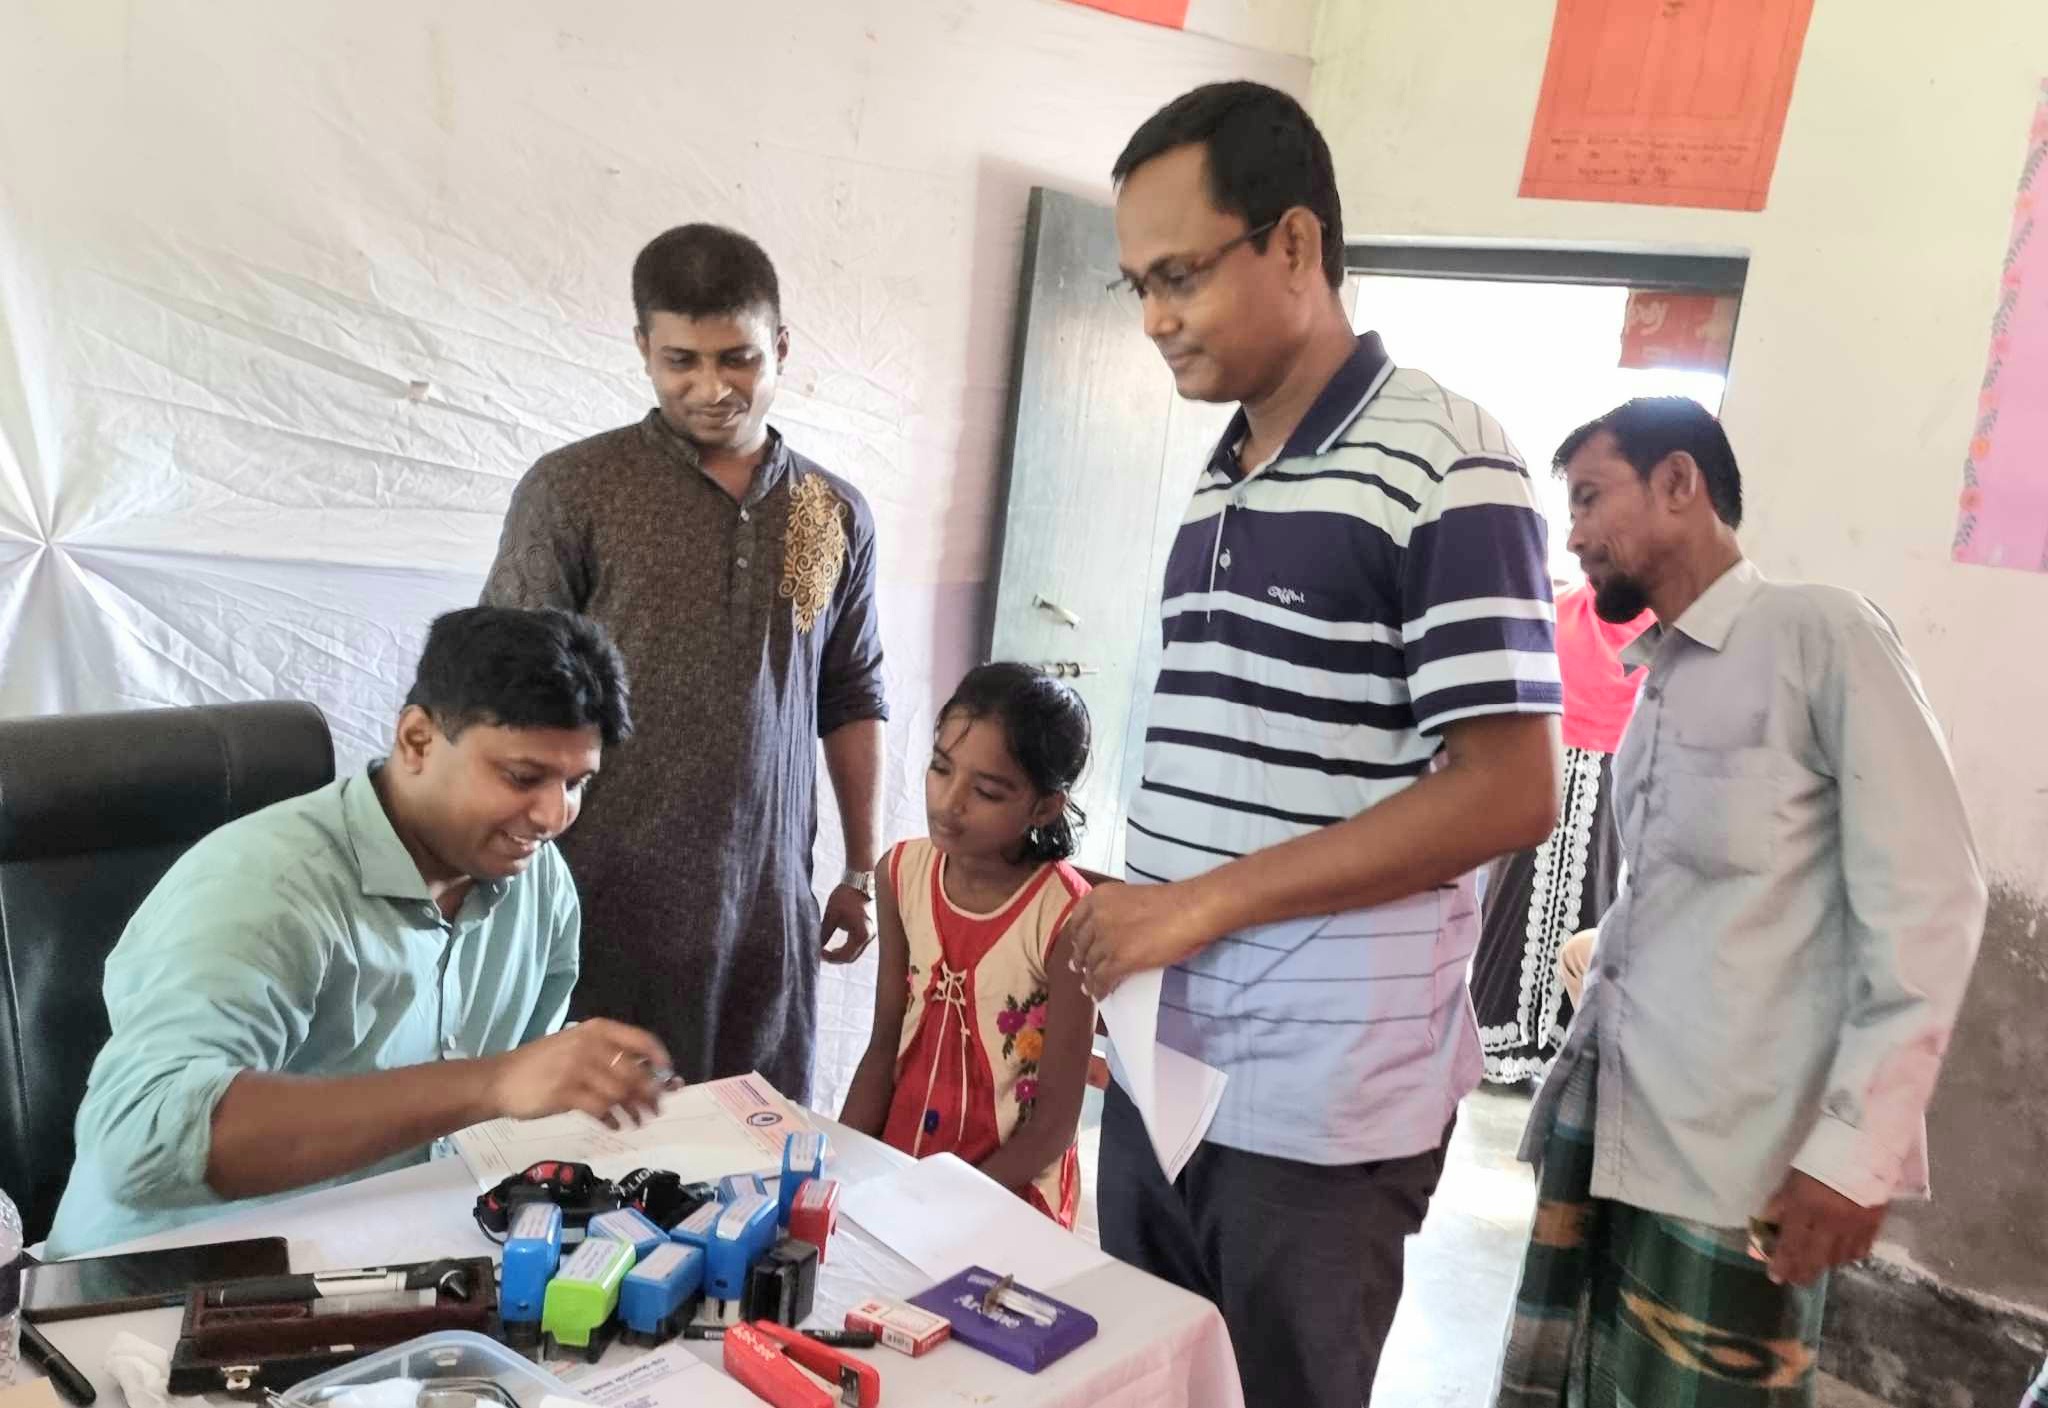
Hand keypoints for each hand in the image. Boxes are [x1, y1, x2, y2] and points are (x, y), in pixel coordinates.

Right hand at [485, 1018, 675, 1128]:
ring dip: (634, 1110)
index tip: (669, 1076)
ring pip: (620, 1092)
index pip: (641, 1040)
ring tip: (638, 1121)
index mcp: (596, 1029)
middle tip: (657, 1109)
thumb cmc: (541, 1064)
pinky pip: (601, 1109)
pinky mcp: (566, 1093)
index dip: (659, 1059)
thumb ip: (607, 1056)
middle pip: (634, 1072)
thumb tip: (646, 1073)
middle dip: (651, 1093)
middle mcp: (590, 1045)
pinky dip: (613, 1119)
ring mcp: (577, 1068)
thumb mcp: (574, 1047)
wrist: (499, 1079)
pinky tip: (615, 1125)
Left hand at [820, 884, 874, 963]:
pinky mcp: (870, 929)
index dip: (829, 957)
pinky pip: (858, 945)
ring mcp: (871, 933)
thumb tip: (815, 946)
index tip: (818, 953)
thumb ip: (824, 933)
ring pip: (855, 952)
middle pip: (851, 958)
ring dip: (841, 953)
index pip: (844, 956)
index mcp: (862, 934)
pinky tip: (837, 944)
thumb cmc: (846, 895)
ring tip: (826, 950)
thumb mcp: (831, 915)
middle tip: (821, 954)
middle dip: (835, 958)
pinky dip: (847, 947)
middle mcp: (869, 937)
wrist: (860, 880)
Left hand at [1063, 880, 1213, 998]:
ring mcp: (1107, 940)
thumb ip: (1115, 911)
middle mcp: (1097, 917)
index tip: (1077, 946)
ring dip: (1090, 978)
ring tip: (1090, 987)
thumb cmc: (1171, 902)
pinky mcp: (1119, 960)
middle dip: (1081, 959)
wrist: (1190, 910)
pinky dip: (1100, 989)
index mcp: (1099, 897)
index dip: (1076, 938)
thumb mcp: (1131, 897)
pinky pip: (1102, 979)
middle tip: (1080, 969)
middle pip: (1082, 945)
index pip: (1077, 921)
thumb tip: (1112, 931)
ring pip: (1091, 965)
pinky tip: (1101, 995)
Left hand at [1761, 1169, 1886, 1286]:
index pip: (1790, 1246)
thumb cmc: (1817, 1162)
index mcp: (1804, 1207)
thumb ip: (1773, 1214)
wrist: (1861, 1146)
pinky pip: (1859, 1251)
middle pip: (1814, 1259)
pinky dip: (1847, 1256)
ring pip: (1837, 1259)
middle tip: (1795, 1279)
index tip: (1774, 1276)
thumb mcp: (1789, 1185)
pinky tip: (1839, 1253)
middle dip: (1802, 1273)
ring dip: (1824, 1264)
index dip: (1781, 1264)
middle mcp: (1830, 1221)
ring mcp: (1854, 1225)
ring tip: (1815, 1262)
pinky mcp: (1874, 1224)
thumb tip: (1760, 1242)